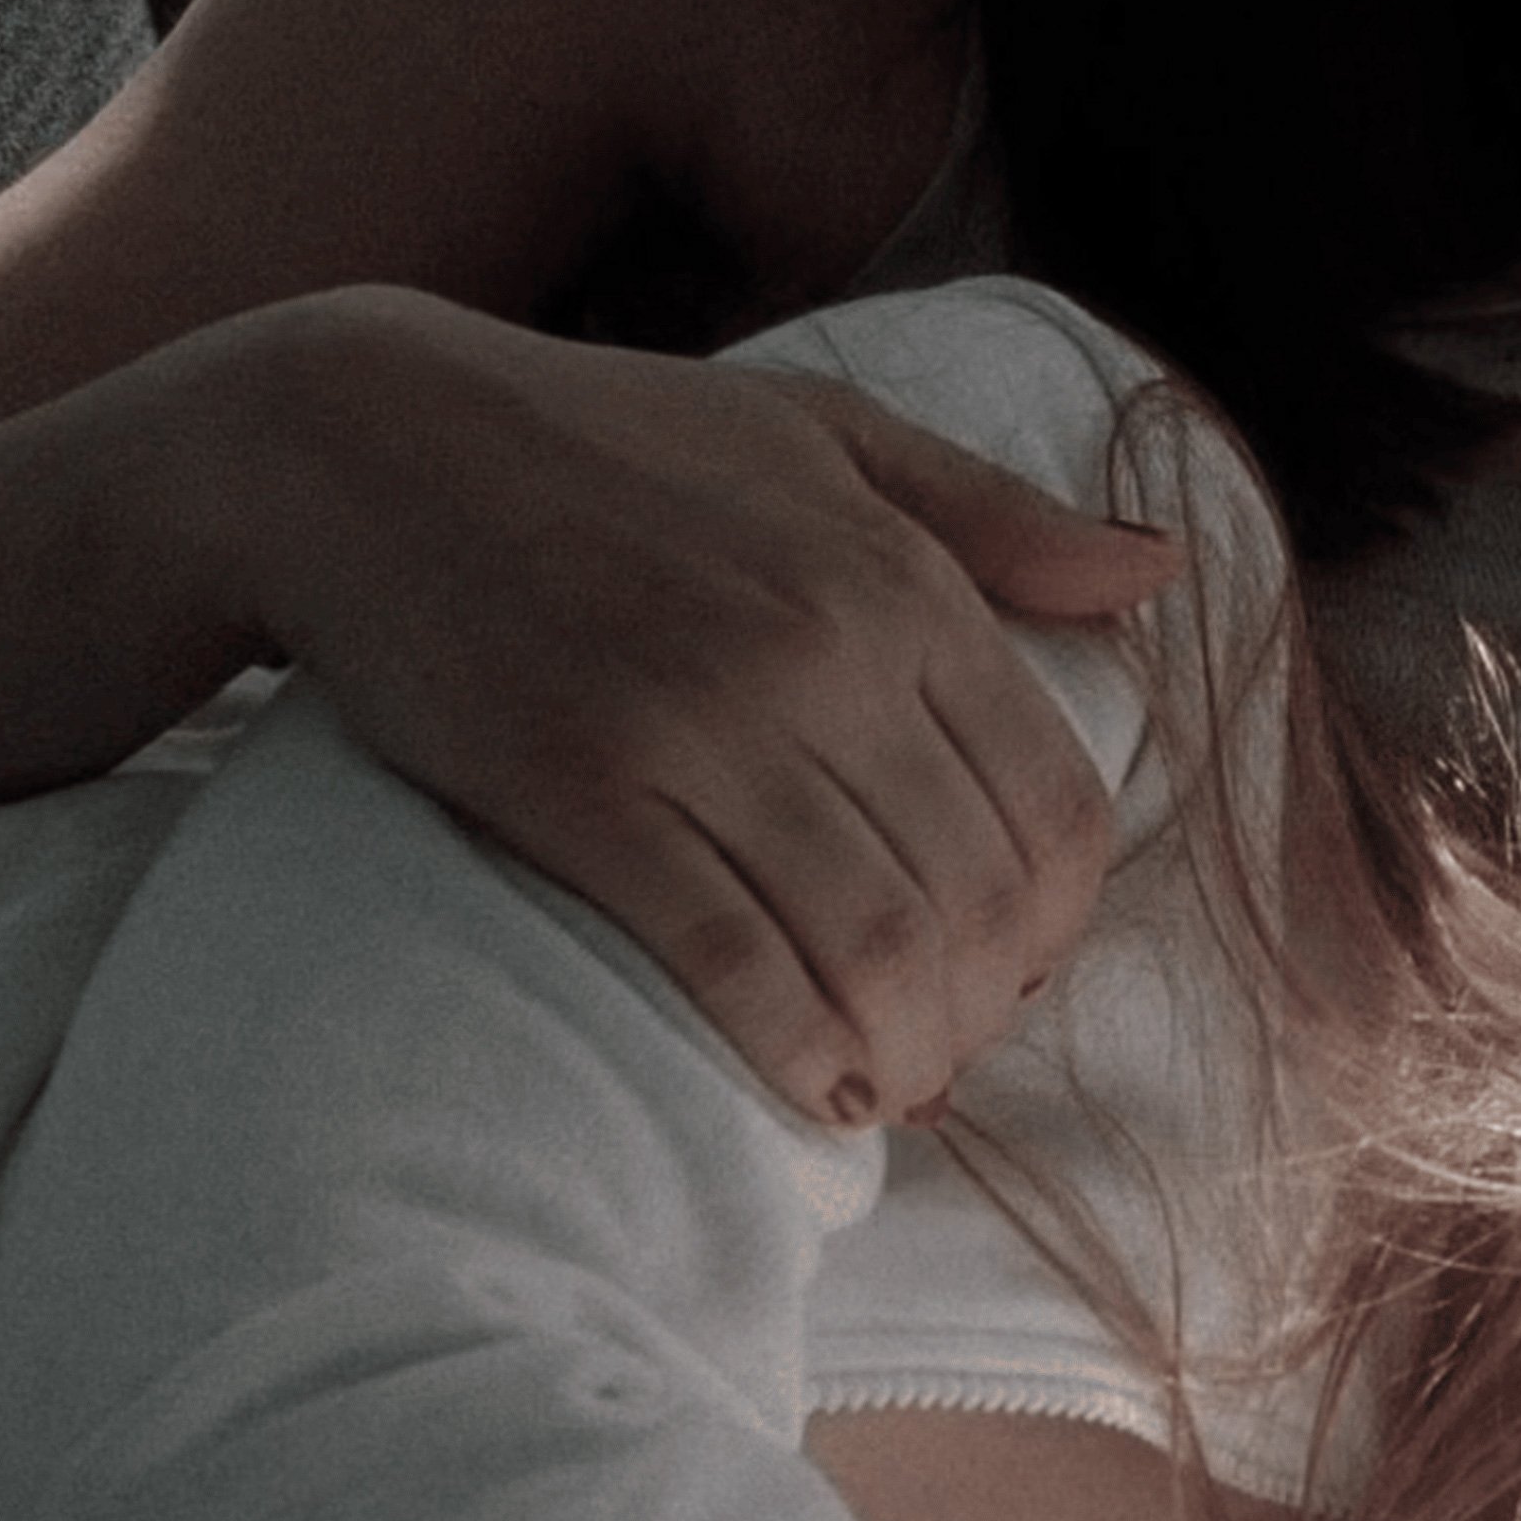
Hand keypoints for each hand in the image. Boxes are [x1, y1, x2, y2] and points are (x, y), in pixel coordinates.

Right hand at [194, 286, 1182, 1126]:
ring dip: (910, 1050)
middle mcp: (821, 654)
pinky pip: (732, 959)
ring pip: (877, 946)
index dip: (1063, 921)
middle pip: (981, 897)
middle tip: (955, 1048)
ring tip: (895, 1083)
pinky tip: (816, 1087)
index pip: (1057, 804)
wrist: (361, 441)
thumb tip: (1160, 569)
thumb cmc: (611, 438)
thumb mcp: (827, 432)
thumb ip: (1000, 518)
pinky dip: (796, 1048)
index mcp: (898, 578)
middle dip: (990, 1007)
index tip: (1022, 964)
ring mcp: (699, 725)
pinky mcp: (581, 790)